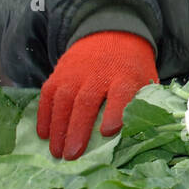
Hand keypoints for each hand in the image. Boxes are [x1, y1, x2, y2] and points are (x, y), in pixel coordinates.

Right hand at [37, 31, 157, 159]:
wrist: (112, 33)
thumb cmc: (131, 68)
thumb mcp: (145, 81)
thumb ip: (142, 104)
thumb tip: (139, 137)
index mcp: (125, 76)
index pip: (121, 93)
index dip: (114, 112)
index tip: (108, 132)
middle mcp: (98, 73)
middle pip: (86, 101)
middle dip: (77, 129)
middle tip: (71, 156)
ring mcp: (76, 72)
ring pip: (64, 100)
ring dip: (58, 128)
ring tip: (56, 152)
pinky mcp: (60, 72)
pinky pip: (48, 94)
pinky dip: (44, 115)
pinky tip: (43, 134)